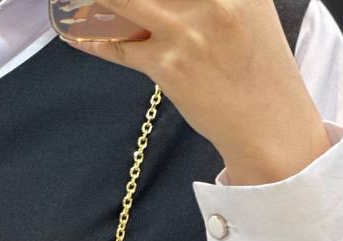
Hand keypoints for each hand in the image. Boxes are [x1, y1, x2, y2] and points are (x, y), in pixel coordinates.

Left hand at [60, 0, 331, 184]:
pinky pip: (115, 45)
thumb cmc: (258, 63)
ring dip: (94, 2)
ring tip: (77, 2)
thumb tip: (160, 0)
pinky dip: (89, 37)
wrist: (268, 125)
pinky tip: (74, 29)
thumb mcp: (251, 3)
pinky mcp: (167, 66)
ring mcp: (186, 31)